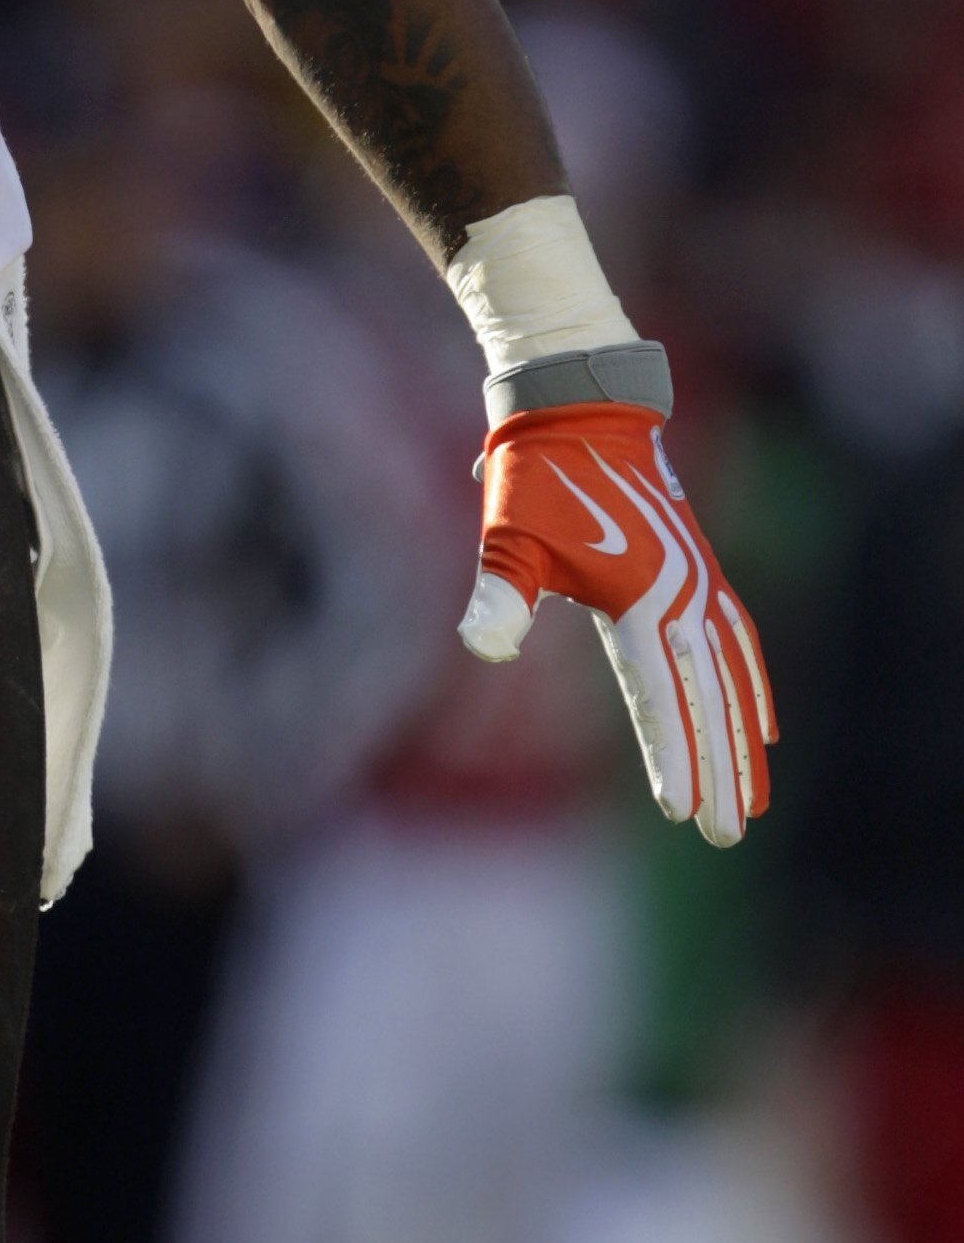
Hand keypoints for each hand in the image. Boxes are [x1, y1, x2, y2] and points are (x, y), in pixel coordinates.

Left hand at [458, 397, 774, 847]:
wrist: (581, 407)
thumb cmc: (536, 477)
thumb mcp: (509, 536)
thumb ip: (499, 593)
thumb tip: (480, 645)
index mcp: (639, 596)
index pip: (660, 694)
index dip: (674, 754)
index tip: (685, 811)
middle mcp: (681, 594)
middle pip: (706, 698)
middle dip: (720, 770)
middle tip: (729, 834)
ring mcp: (698, 582)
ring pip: (731, 677)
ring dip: (742, 739)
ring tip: (755, 801)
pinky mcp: (701, 571)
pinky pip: (739, 641)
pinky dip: (753, 686)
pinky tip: (762, 725)